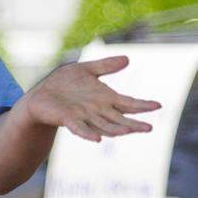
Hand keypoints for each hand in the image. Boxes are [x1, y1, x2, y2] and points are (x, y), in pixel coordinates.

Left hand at [23, 55, 160, 142]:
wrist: (39, 96)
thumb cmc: (62, 84)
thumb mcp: (85, 70)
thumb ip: (105, 66)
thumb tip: (127, 58)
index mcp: (104, 99)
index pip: (127, 103)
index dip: (142, 105)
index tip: (158, 106)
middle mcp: (97, 111)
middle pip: (119, 119)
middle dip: (133, 124)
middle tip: (149, 127)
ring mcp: (83, 117)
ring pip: (104, 126)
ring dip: (116, 129)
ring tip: (130, 131)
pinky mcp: (68, 119)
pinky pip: (79, 128)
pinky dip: (88, 133)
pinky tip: (97, 139)